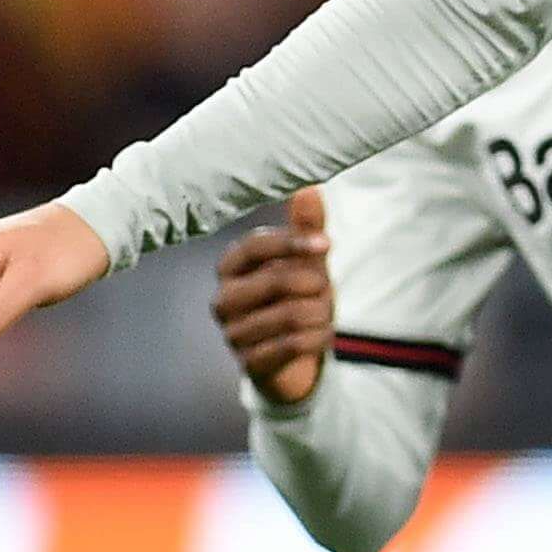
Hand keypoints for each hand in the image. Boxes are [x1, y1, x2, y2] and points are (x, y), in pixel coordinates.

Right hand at [211, 188, 333, 404]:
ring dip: (319, 314)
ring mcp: (233, 333)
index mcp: (231, 267)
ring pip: (287, 315)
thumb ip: (305, 226)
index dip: (291, 242)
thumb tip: (309, 188)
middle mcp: (225, 299)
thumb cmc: (295, 298)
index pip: (254, 246)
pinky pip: (290, 346)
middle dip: (312, 284)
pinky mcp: (248, 363)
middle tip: (327, 288)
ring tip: (326, 314)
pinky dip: (315, 338)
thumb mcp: (304, 260)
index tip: (327, 244)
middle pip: (273, 280)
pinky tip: (323, 334)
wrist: (293, 357)